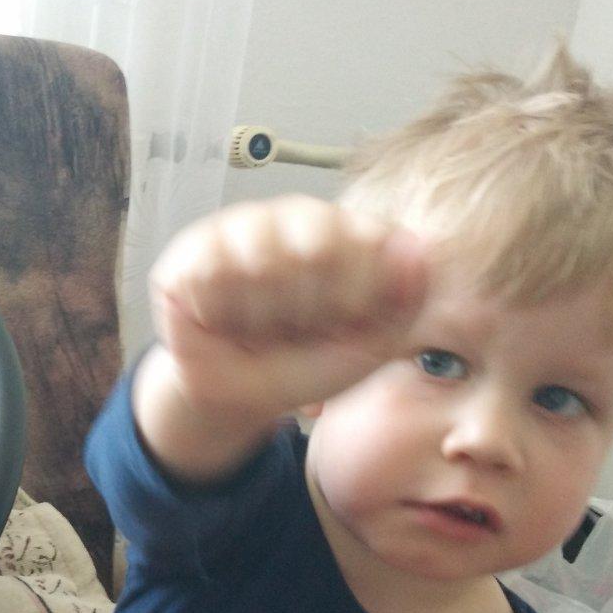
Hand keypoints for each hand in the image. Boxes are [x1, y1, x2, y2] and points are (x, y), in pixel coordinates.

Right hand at [147, 195, 428, 419]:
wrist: (236, 396)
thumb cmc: (302, 364)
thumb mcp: (368, 348)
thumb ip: (404, 302)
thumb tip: (417, 247)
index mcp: (350, 232)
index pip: (370, 240)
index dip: (356, 298)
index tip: (344, 324)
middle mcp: (300, 216)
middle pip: (316, 249)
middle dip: (305, 313)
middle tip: (293, 329)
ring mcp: (246, 226)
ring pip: (262, 262)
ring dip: (260, 317)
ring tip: (255, 326)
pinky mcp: (195, 247)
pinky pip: (211, 273)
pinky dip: (218, 313)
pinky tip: (220, 319)